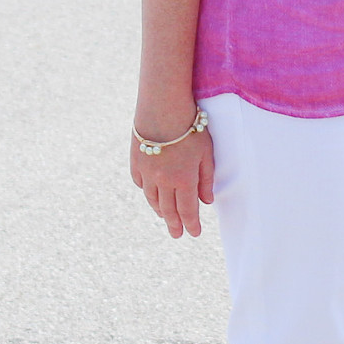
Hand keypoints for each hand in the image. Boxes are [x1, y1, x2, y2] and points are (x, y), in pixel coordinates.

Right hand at [131, 115, 214, 237]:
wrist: (162, 109)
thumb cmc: (190, 129)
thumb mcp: (206, 153)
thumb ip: (206, 179)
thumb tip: (206, 201)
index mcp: (184, 180)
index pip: (188, 210)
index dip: (191, 224)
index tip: (193, 234)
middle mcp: (164, 181)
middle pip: (168, 210)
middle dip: (174, 224)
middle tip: (177, 235)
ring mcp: (147, 173)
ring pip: (153, 199)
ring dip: (160, 211)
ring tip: (165, 218)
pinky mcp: (136, 163)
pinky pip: (140, 184)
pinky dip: (147, 193)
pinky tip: (151, 196)